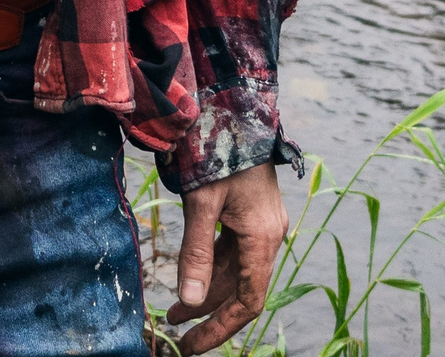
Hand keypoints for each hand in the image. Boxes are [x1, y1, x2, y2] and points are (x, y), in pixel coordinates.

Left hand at [166, 164, 289, 354]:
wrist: (237, 110)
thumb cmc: (220, 153)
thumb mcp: (202, 203)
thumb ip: (196, 253)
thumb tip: (187, 301)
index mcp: (262, 238)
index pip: (247, 301)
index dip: (220, 328)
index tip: (192, 346)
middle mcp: (269, 235)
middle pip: (241, 289)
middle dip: (208, 312)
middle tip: (175, 330)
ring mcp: (263, 225)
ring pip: (236, 271)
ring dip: (208, 290)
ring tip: (175, 309)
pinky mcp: (253, 215)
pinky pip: (234, 252)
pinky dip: (213, 267)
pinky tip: (192, 275)